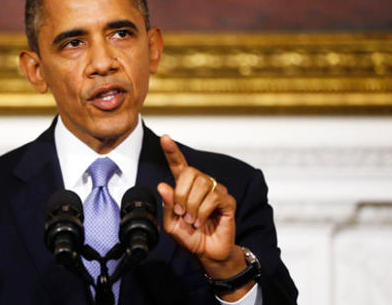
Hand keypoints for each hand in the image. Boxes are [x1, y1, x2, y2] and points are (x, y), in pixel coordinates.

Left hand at [157, 135, 249, 291]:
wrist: (207, 253)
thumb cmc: (190, 237)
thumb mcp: (172, 224)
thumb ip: (168, 206)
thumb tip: (163, 186)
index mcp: (186, 187)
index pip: (179, 165)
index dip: (172, 151)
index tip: (165, 138)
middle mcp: (202, 185)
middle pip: (190, 173)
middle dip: (181, 194)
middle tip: (182, 213)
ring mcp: (216, 191)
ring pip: (201, 185)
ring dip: (191, 206)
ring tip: (192, 220)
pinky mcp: (227, 201)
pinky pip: (212, 198)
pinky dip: (202, 212)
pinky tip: (201, 222)